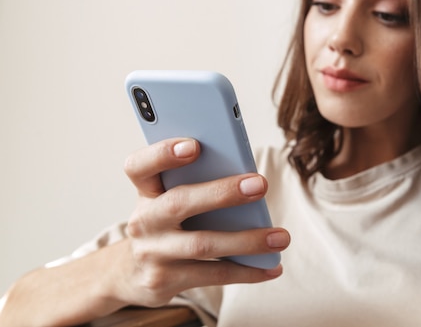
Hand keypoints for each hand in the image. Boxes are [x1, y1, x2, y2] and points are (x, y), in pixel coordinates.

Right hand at [116, 137, 289, 306]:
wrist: (133, 273)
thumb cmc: (167, 221)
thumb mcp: (170, 197)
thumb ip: (196, 183)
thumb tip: (248, 181)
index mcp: (146, 190)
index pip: (140, 166)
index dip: (163, 154)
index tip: (194, 145)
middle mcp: (144, 220)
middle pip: (180, 202)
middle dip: (223, 192)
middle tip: (260, 184)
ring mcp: (153, 253)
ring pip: (202, 244)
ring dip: (247, 240)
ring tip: (281, 237)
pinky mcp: (165, 280)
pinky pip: (213, 274)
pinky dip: (247, 271)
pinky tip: (272, 267)